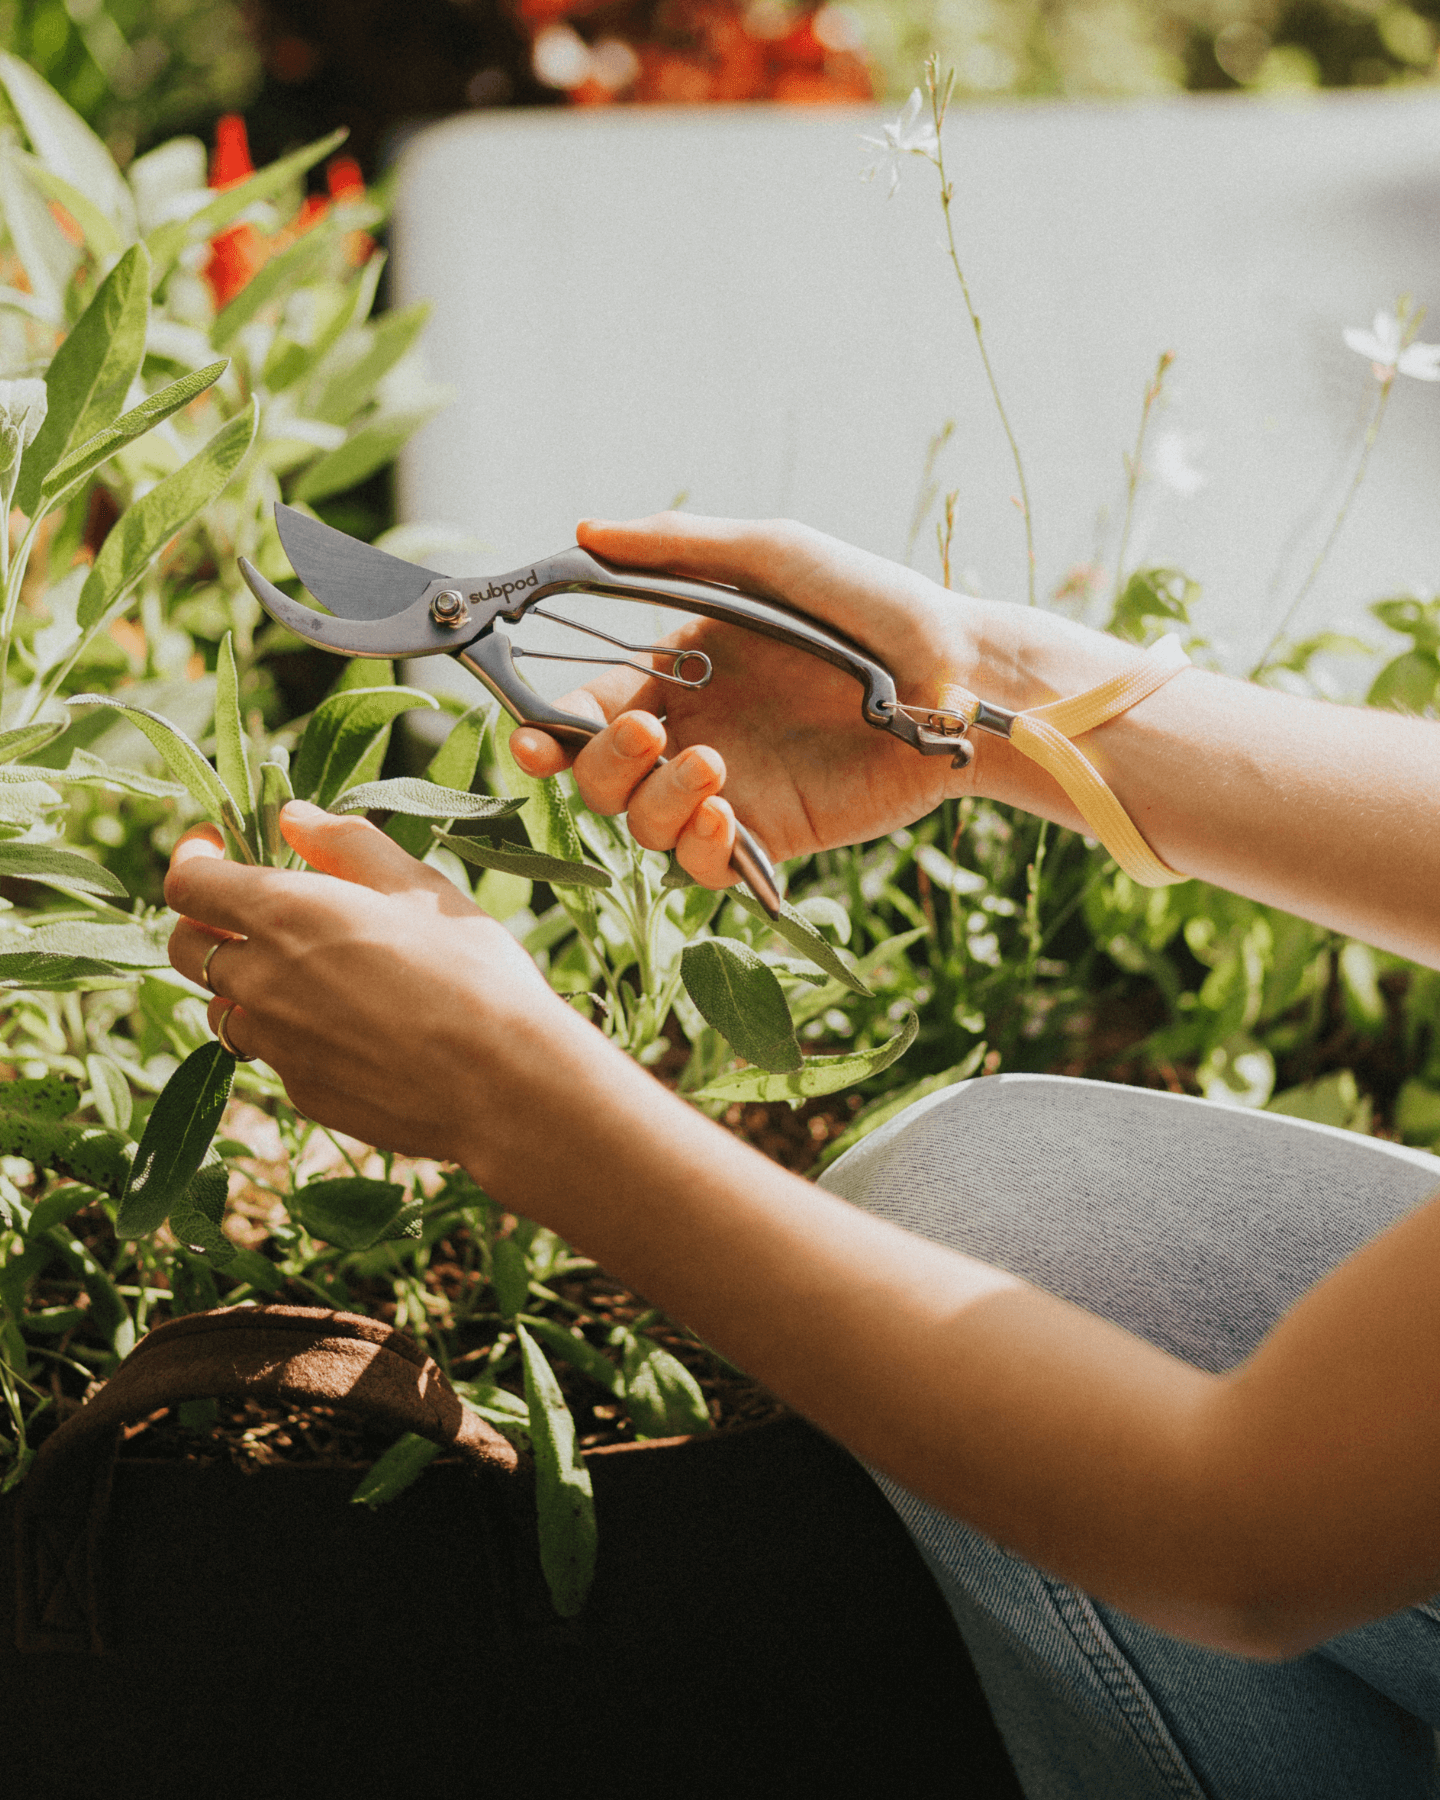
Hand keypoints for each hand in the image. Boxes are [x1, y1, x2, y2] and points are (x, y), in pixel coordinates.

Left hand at [165, 801, 581, 1167]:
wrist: (505, 1082)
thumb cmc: (473, 971)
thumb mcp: (418, 886)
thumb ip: (346, 842)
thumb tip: (294, 818)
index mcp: (285, 915)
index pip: (188, 883)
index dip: (194, 857)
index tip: (220, 846)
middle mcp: (263, 982)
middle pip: (184, 948)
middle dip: (205, 921)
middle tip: (256, 909)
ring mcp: (278, 1045)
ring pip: (224, 1008)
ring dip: (246, 983)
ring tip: (306, 972)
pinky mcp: (303, 1092)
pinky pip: (273, 1055)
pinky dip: (290, 1033)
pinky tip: (350, 1027)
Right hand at [509, 512, 991, 886]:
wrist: (959, 674)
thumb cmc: (871, 605)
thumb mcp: (770, 556)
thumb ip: (676, 549)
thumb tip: (584, 529)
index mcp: (677, 674)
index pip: (585, 712)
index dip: (547, 730)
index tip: (531, 735)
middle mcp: (693, 735)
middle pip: (598, 778)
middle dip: (600, 764)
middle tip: (652, 732)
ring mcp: (732, 791)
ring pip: (642, 827)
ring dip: (655, 802)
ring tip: (710, 768)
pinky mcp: (776, 837)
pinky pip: (706, 869)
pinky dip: (701, 852)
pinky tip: (727, 817)